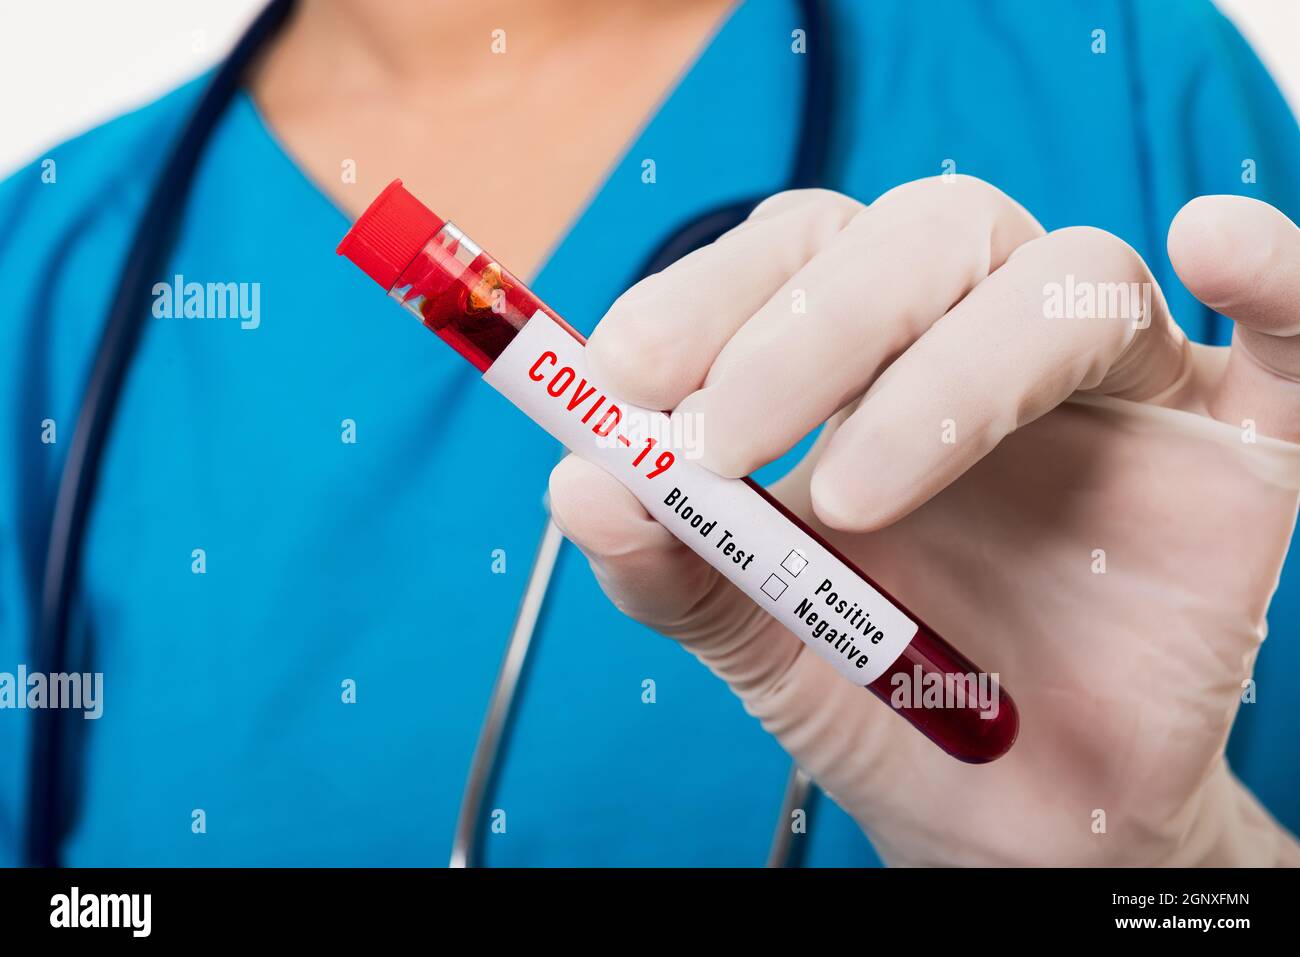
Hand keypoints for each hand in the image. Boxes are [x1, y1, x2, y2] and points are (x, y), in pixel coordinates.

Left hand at [548, 178, 1299, 865]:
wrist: (1020, 822)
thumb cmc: (892, 703)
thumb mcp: (763, 637)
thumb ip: (674, 562)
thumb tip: (579, 482)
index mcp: (871, 363)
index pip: (797, 254)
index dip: (710, 291)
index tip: (623, 371)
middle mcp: (988, 346)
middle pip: (925, 234)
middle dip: (810, 324)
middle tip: (722, 434)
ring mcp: (1121, 391)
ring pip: (1065, 281)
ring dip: (952, 367)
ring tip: (860, 491)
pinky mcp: (1242, 448)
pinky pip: (1287, 337)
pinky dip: (1274, 281)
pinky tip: (1216, 246)